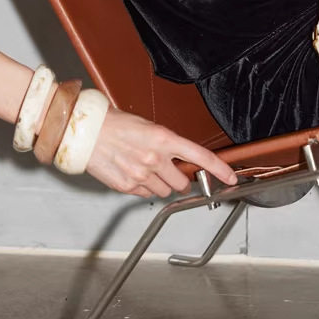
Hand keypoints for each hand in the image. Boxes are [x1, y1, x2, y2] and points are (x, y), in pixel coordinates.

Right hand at [85, 106, 237, 197]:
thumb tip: (180, 159)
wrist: (87, 132)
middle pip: (182, 182)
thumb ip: (166, 144)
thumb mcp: (148, 127)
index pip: (200, 156)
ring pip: (165, 191)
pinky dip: (143, 188)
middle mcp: (155, 158)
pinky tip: (132, 172)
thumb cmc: (116, 124)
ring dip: (160, 184)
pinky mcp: (127, 186)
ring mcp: (141, 174)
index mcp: (163, 138)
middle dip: (178, 178)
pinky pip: (145, 195)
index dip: (219, 169)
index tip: (230, 177)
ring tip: (144, 168)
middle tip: (166, 169)